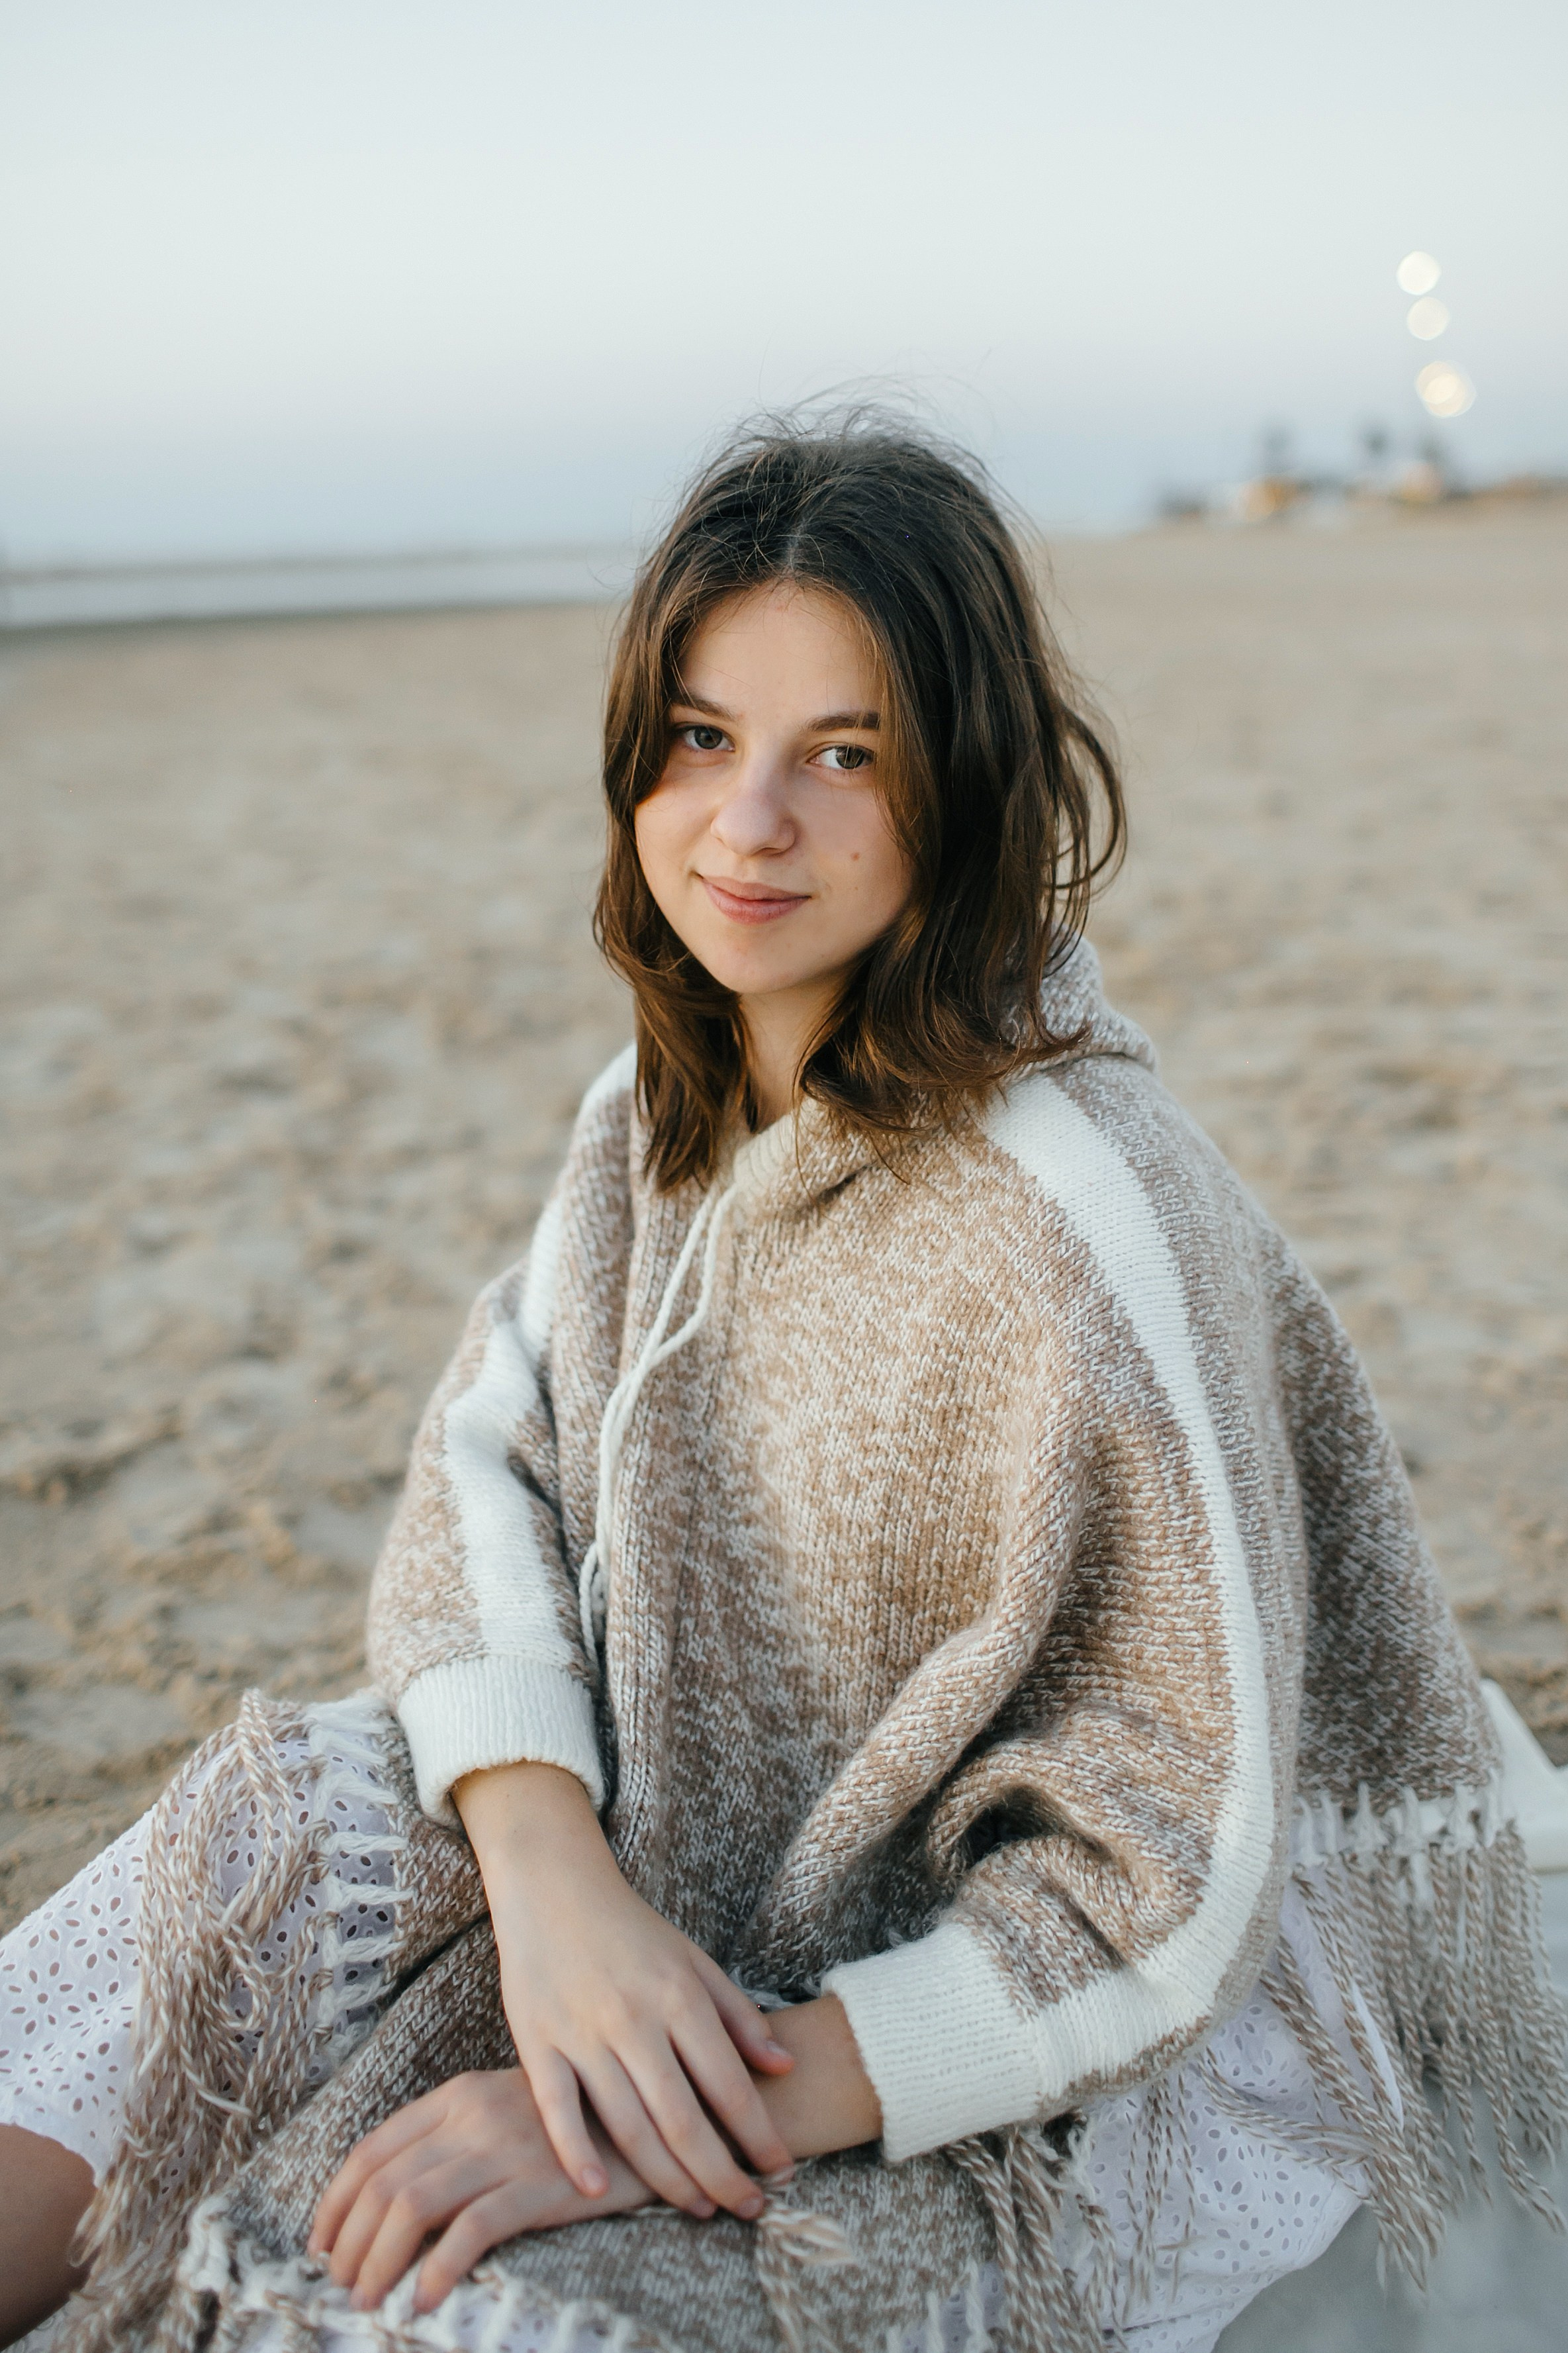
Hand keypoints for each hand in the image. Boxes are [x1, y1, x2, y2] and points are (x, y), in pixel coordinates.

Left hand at [308, 2067, 651, 2314]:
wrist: (657, 2116)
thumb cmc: (577, 2125)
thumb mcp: (507, 2113)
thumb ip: (456, 2140)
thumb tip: (394, 2204)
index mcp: (458, 2094)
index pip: (373, 2148)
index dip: (336, 2200)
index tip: (320, 2243)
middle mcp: (472, 2114)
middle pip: (384, 2180)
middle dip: (348, 2240)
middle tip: (339, 2284)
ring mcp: (504, 2147)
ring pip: (412, 2204)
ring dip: (378, 2260)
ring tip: (368, 2299)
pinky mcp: (537, 2183)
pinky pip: (470, 2229)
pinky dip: (436, 2269)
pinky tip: (425, 2299)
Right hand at [455, 1763, 796, 2221]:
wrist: (554, 1886)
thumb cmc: (632, 1929)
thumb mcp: (694, 1960)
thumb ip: (738, 2014)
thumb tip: (784, 2066)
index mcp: (679, 1996)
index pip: (728, 2084)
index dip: (759, 2136)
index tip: (782, 2172)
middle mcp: (634, 2018)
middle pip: (683, 2118)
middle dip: (722, 2174)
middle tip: (749, 2210)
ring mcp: (583, 2033)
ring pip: (628, 2125)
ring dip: (666, 2179)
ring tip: (699, 2210)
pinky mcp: (536, 2042)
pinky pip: (557, 2109)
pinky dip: (576, 2154)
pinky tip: (599, 2193)